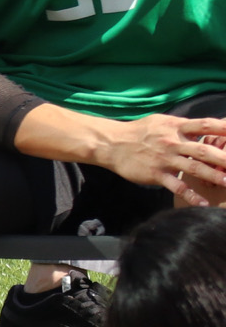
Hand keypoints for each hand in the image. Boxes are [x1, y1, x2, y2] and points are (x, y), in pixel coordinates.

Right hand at [96, 114, 225, 199]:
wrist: (111, 144)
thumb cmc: (138, 132)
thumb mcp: (160, 122)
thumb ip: (182, 126)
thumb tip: (204, 126)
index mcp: (176, 127)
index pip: (205, 125)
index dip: (224, 128)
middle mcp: (173, 142)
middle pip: (205, 150)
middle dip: (225, 158)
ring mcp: (165, 159)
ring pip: (195, 168)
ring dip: (214, 176)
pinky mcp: (156, 174)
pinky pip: (177, 186)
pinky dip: (191, 196)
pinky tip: (203, 204)